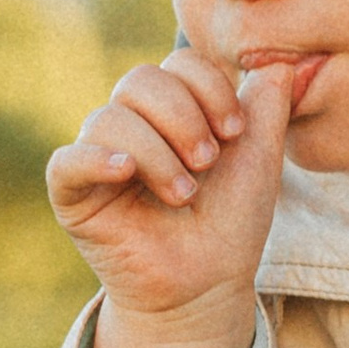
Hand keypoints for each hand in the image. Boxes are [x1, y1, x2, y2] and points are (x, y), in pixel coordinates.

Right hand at [47, 50, 293, 347]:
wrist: (207, 286)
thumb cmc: (231, 222)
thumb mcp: (259, 160)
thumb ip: (269, 109)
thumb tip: (280, 61)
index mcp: (172, 109)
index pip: (179, 64)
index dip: (209, 88)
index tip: (235, 131)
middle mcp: (130, 123)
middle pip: (141, 80)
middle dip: (183, 117)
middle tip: (208, 163)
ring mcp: (98, 155)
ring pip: (110, 118)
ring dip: (157, 154)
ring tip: (184, 196)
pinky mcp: (72, 193)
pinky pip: (68, 161)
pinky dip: (96, 159)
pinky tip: (125, 172)